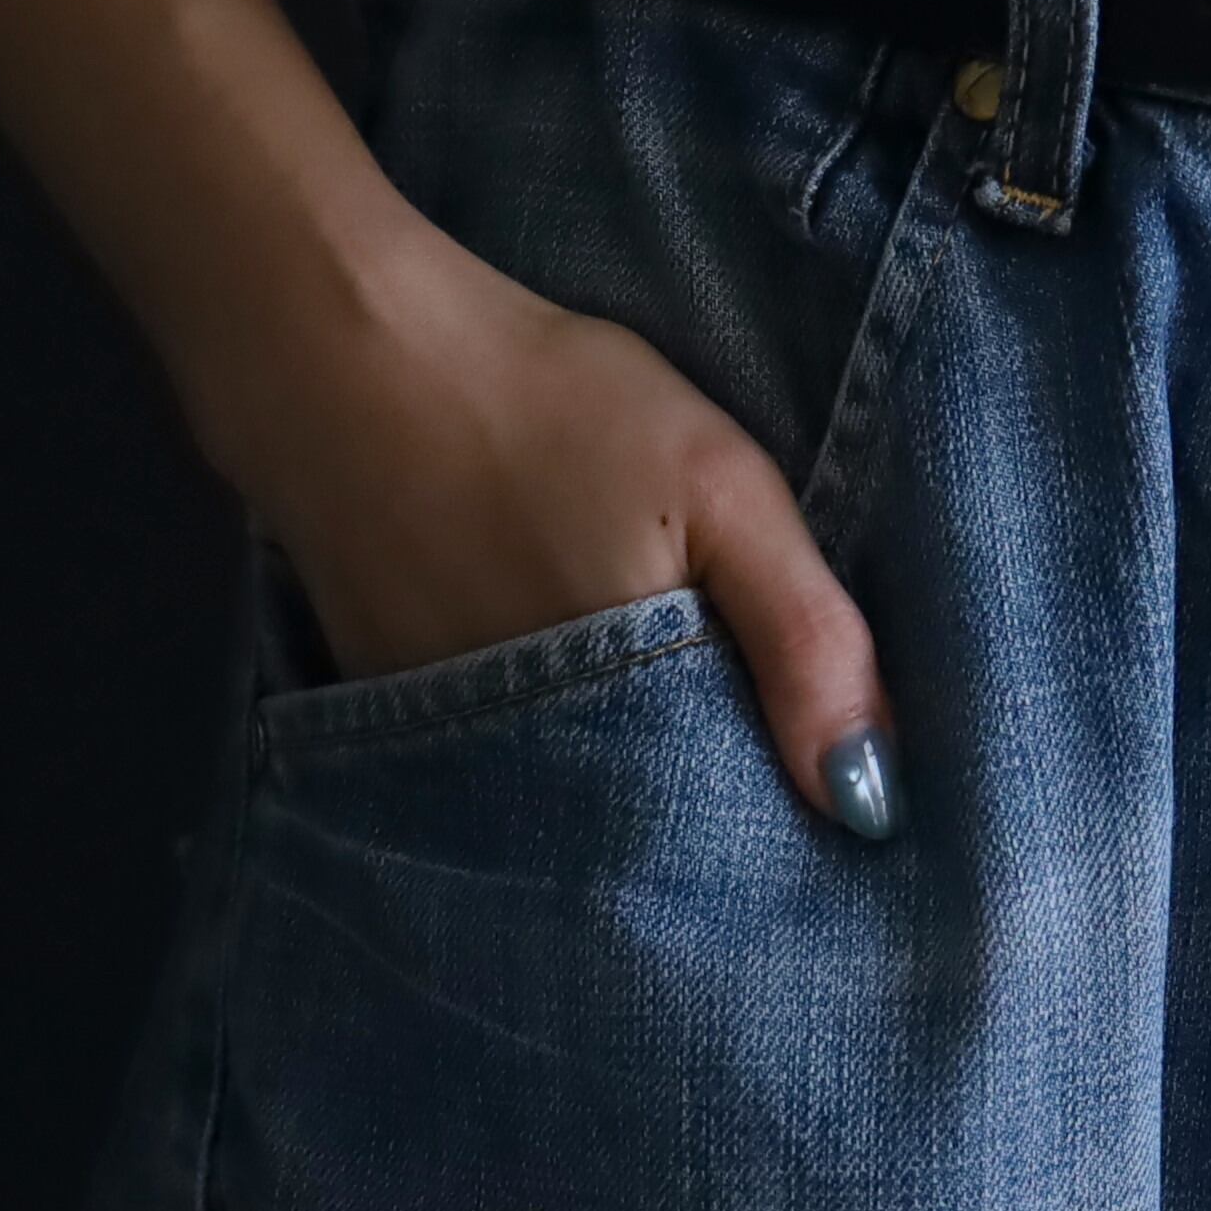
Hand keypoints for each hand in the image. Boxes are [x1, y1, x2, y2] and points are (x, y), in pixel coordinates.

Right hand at [211, 204, 903, 837]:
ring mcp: (451, 763)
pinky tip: (565, 696)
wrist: (339, 359)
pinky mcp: (390, 728)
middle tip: (759, 780)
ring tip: (665, 733)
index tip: (835, 821)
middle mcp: (534, 781)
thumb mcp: (720, 487)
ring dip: (623, 801)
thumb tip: (872, 803)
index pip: (735, 848)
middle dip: (709, 833)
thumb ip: (806, 637)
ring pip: (570, 817)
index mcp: (634, 736)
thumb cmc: (548, 406)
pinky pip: (493, 777)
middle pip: (649, 852)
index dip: (786, 836)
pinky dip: (540, 754)